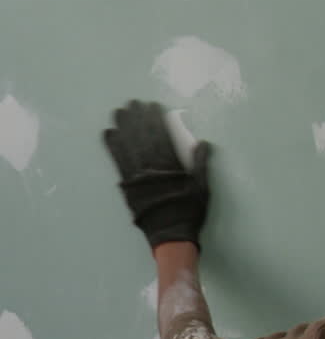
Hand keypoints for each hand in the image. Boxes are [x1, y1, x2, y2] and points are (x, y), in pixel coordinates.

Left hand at [103, 101, 210, 249]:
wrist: (171, 236)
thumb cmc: (189, 212)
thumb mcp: (202, 188)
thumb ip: (201, 164)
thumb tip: (203, 143)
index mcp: (170, 166)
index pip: (161, 136)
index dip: (156, 119)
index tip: (152, 105)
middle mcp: (151, 168)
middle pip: (142, 137)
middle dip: (137, 118)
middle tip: (132, 102)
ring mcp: (136, 176)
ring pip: (127, 146)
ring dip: (122, 127)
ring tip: (117, 112)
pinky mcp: (127, 185)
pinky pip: (118, 161)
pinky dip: (112, 147)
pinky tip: (108, 134)